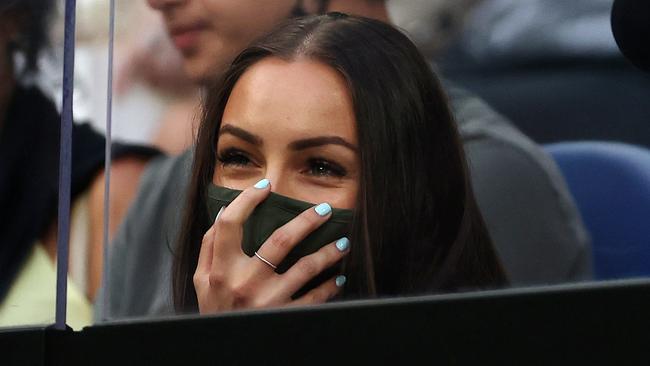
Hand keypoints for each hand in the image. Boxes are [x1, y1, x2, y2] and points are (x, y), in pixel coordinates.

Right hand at [193, 179, 349, 313]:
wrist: (224, 351)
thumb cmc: (216, 311)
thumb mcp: (203, 282)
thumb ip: (210, 247)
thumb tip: (224, 211)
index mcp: (220, 270)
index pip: (230, 224)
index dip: (248, 200)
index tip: (266, 186)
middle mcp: (244, 284)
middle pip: (280, 240)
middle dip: (307, 221)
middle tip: (325, 209)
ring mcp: (267, 301)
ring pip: (306, 268)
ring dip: (329, 252)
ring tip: (343, 242)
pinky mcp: (284, 317)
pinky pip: (314, 299)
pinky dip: (330, 287)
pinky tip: (338, 278)